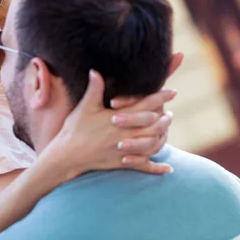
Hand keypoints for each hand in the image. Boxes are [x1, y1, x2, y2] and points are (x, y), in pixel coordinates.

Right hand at [44, 52, 182, 179]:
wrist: (67, 156)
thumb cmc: (74, 129)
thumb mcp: (85, 107)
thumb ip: (94, 89)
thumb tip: (95, 70)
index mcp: (119, 119)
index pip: (146, 105)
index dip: (160, 97)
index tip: (172, 91)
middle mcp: (126, 135)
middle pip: (155, 126)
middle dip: (165, 118)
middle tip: (170, 113)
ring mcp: (126, 151)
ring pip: (153, 145)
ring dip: (163, 137)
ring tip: (166, 130)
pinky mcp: (122, 163)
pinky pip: (144, 167)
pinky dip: (157, 168)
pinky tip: (168, 169)